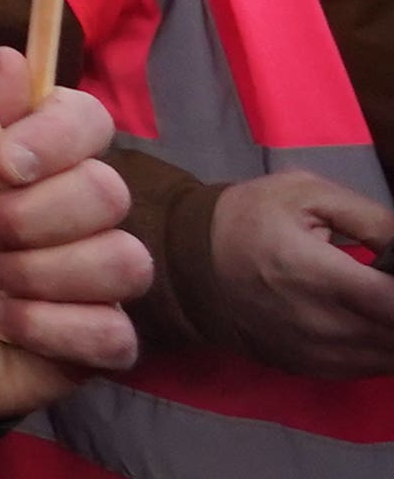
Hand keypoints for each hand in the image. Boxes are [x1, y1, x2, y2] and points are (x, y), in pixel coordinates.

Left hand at [0, 57, 150, 420]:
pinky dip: (49, 330)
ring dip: (37, 277)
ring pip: (124, 262)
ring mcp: (89, 279)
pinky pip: (114, 331)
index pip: (87, 120)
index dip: (59, 136)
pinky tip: (6, 329)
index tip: (5, 162)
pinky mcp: (96, 342)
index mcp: (23, 162)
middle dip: (30, 219)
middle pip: (110, 192)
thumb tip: (11, 57)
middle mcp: (68, 214)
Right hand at [187, 161, 393, 383]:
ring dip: (389, 330)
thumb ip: (371, 219)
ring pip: (387, 358)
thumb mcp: (305, 194)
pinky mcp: (310, 369)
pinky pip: (368, 369)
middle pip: (393, 335)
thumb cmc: (249, 218)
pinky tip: (369, 321)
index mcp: (315, 272)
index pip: (393, 302)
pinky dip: (379, 349)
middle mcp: (319, 323)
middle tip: (382, 283)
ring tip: (376, 300)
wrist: (189, 263)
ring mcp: (314, 354)